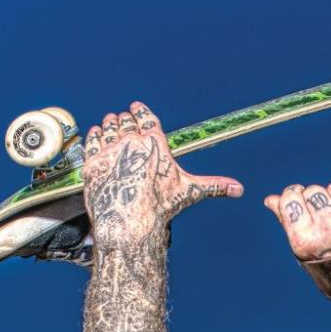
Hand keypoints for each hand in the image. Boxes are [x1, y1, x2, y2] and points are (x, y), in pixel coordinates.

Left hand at [83, 102, 241, 248]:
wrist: (130, 223)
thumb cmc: (160, 208)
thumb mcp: (189, 191)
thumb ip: (214, 185)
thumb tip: (239, 190)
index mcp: (154, 142)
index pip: (145, 116)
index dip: (140, 111)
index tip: (136, 108)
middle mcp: (131, 141)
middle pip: (125, 120)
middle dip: (124, 119)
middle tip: (123, 120)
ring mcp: (110, 150)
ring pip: (107, 127)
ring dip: (109, 124)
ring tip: (110, 125)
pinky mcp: (93, 162)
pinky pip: (91, 140)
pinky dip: (93, 136)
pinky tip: (96, 136)